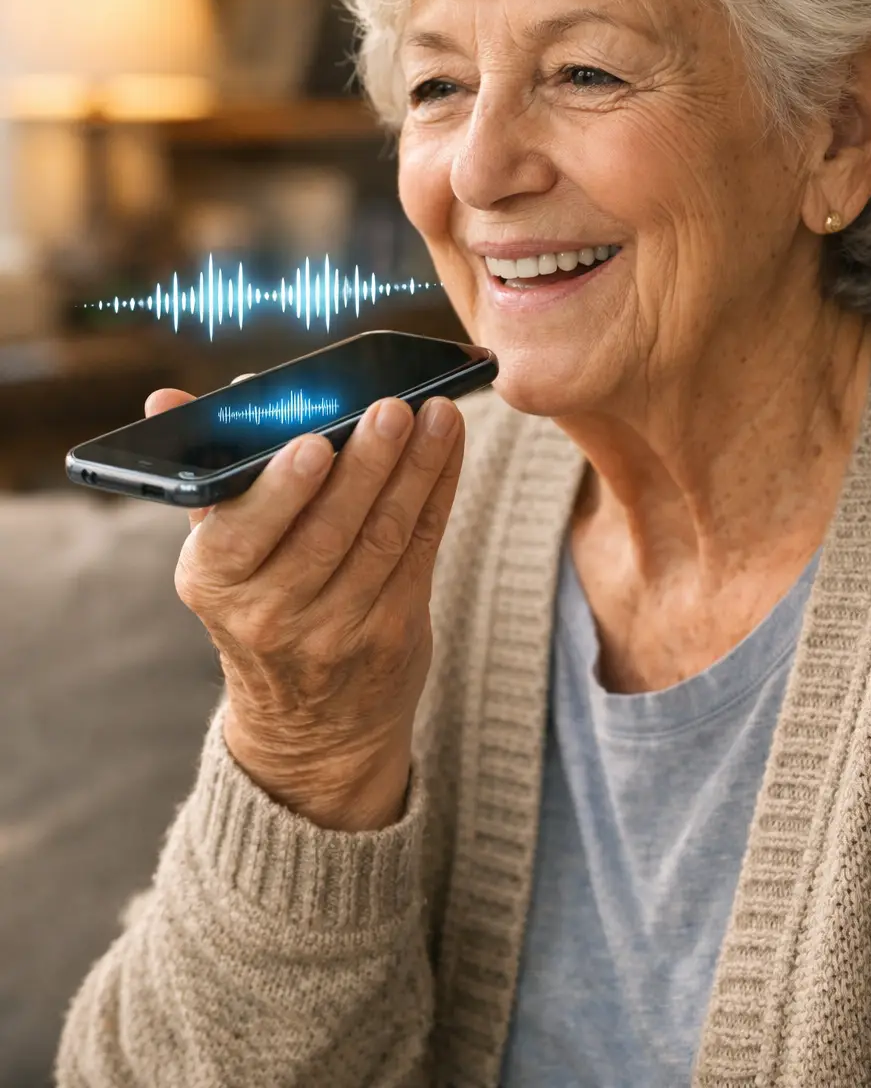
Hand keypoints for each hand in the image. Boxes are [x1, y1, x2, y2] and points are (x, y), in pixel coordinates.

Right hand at [144, 377, 464, 830]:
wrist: (312, 727)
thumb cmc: (261, 607)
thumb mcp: (219, 554)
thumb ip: (206, 473)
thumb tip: (167, 398)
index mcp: (212, 582)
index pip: (243, 531)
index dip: (282, 488)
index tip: (312, 442)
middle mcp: (269, 614)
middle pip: (326, 529)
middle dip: (364, 464)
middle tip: (390, 409)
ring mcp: (337, 630)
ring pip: (382, 535)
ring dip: (414, 468)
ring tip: (435, 414)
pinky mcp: (393, 632)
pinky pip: (420, 548)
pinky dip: (438, 490)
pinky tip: (449, 444)